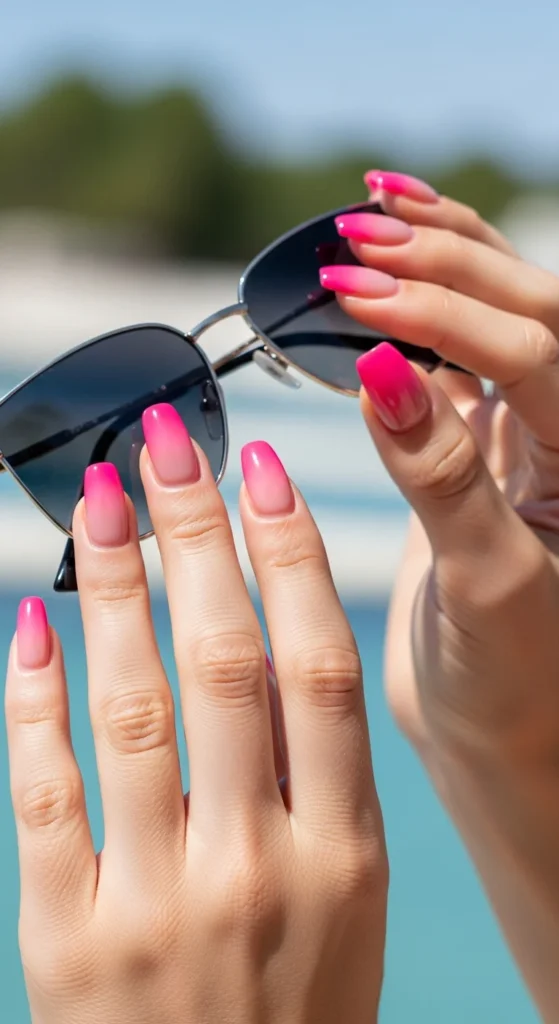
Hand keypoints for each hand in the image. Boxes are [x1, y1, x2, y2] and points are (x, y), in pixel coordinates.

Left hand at [5, 409, 386, 1023]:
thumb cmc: (297, 1011)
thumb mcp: (350, 900)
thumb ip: (314, 773)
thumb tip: (274, 635)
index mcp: (345, 855)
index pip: (317, 667)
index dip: (289, 555)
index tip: (259, 468)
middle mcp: (255, 867)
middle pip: (224, 662)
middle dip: (194, 537)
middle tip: (168, 444)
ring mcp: (156, 904)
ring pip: (131, 706)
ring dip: (110, 589)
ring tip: (98, 501)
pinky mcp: (67, 942)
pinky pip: (42, 793)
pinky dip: (33, 699)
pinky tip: (30, 621)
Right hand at [321, 171, 558, 1019]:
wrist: (501, 728)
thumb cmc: (513, 681)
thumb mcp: (484, 585)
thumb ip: (440, 475)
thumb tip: (385, 369)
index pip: (534, 351)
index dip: (448, 315)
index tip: (361, 297)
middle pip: (525, 310)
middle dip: (443, 263)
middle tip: (358, 238)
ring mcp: (524, 434)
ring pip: (494, 316)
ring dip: (438, 259)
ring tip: (372, 210)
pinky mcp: (481, 447)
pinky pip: (455, 356)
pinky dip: (417, 310)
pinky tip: (381, 278)